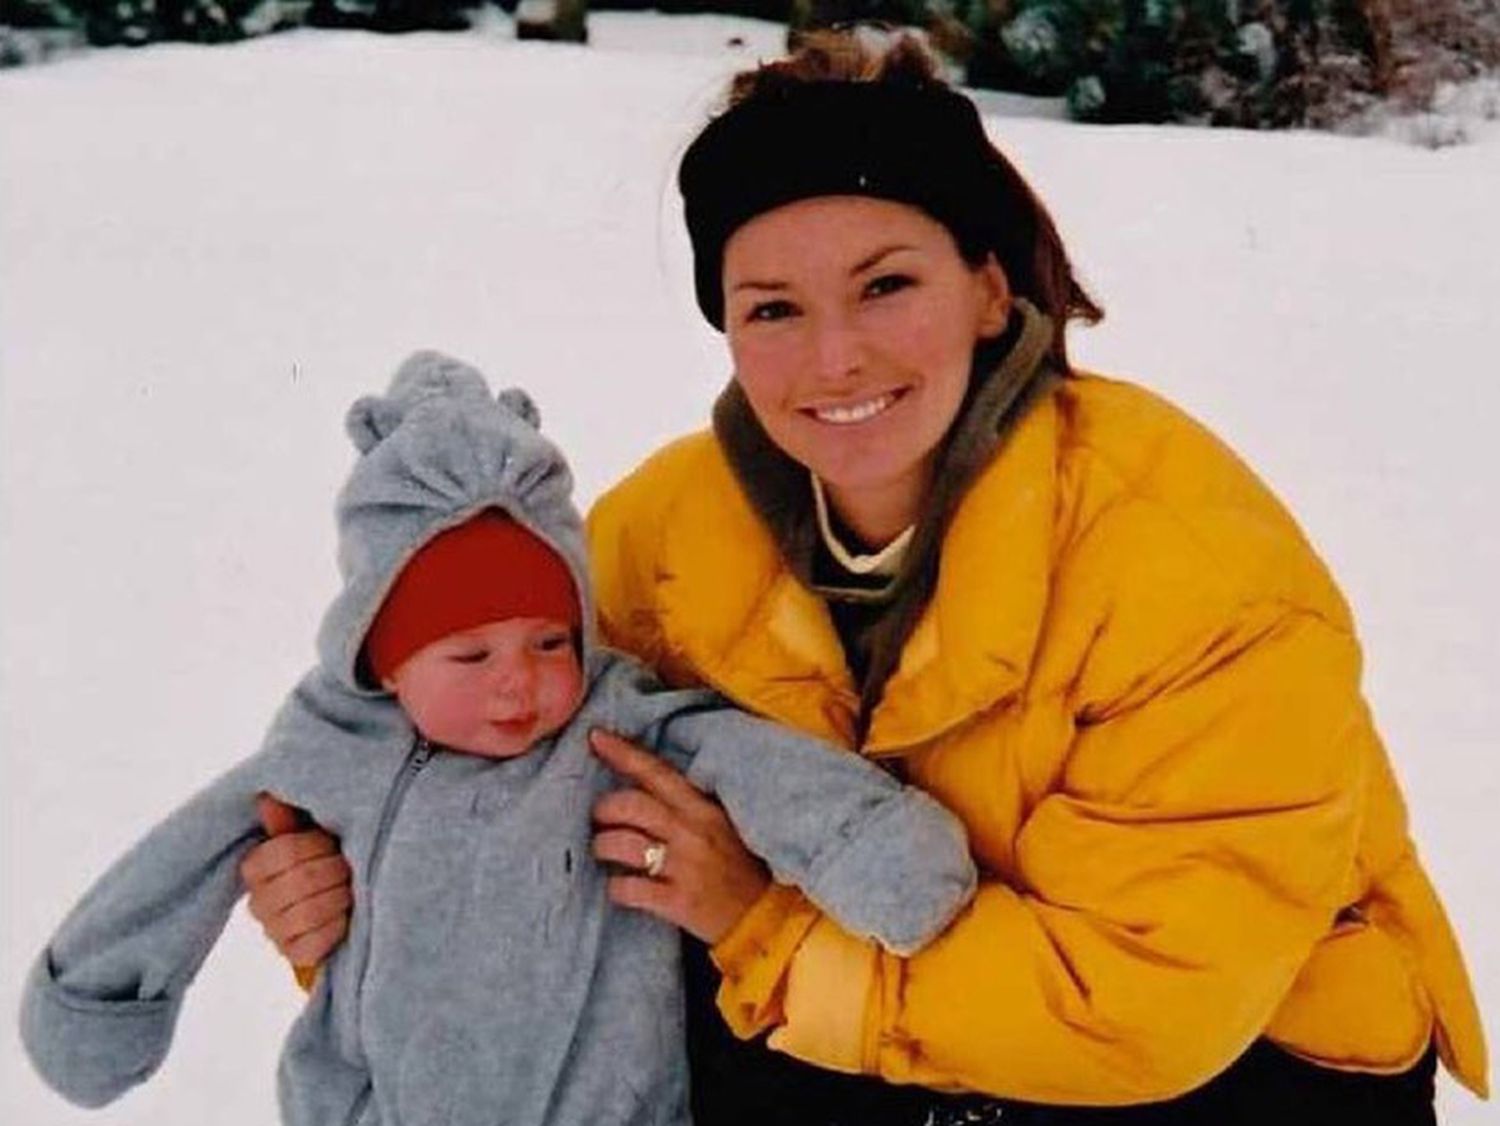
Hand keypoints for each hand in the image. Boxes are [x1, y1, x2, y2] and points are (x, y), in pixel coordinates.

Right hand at [241, 794, 352, 971]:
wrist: (347, 901)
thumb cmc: (329, 859)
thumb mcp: (314, 832)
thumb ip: (290, 817)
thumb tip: (267, 797)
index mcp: (255, 866)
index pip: (286, 850)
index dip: (318, 845)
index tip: (332, 844)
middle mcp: (257, 901)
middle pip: (302, 880)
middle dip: (336, 870)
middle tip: (347, 867)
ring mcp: (273, 931)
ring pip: (310, 912)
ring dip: (340, 897)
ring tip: (349, 889)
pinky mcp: (294, 955)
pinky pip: (315, 943)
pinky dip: (338, 927)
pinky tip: (345, 916)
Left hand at [590, 729, 769, 943]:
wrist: (769, 918)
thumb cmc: (741, 869)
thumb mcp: (721, 825)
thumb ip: (686, 806)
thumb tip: (642, 787)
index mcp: (703, 808)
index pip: (656, 772)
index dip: (623, 753)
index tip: (596, 737)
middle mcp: (691, 832)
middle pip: (630, 804)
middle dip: (604, 809)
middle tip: (601, 819)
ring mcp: (683, 867)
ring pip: (621, 844)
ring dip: (602, 846)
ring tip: (605, 851)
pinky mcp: (677, 902)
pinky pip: (628, 888)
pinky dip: (616, 888)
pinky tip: (622, 888)